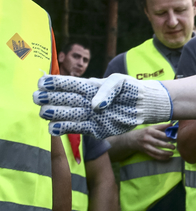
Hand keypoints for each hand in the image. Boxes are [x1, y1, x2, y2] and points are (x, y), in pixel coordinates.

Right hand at [33, 74, 172, 138]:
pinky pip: (78, 129)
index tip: (42, 83)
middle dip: (50, 99)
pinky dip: (66, 128)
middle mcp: (85, 101)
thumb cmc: (130, 89)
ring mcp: (89, 115)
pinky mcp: (95, 128)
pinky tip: (54, 128)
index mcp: (88, 87)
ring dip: (55, 114)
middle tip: (38, 99)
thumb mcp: (120, 81)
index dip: (54, 84)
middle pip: (64, 100)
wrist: (143, 105)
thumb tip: (95, 105)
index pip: (68, 84)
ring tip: (44, 113)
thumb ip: (107, 89)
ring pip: (68, 115)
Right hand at [121, 123, 174, 159]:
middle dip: (167, 146)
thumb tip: (172, 125)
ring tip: (171, 153)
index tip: (174, 138)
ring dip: (165, 153)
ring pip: (156, 151)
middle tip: (174, 147)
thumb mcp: (151, 127)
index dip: (167, 136)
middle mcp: (147, 139)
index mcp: (149, 131)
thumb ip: (162, 126)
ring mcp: (146, 146)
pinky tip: (167, 157)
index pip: (159, 134)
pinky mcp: (145, 152)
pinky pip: (154, 156)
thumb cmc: (144, 132)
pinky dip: (161, 158)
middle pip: (158, 143)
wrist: (132, 139)